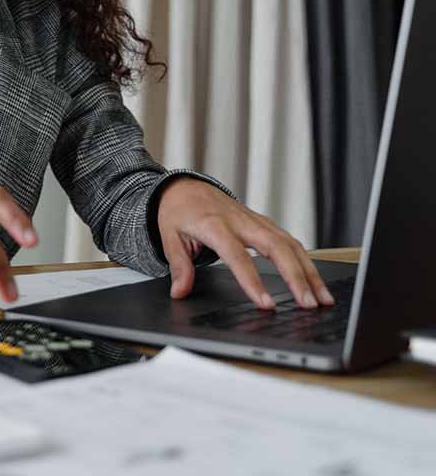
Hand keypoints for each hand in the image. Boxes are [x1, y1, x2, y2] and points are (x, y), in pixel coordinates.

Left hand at [156, 178, 334, 309]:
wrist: (184, 188)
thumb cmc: (177, 211)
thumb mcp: (169, 237)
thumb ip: (179, 265)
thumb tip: (180, 292)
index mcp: (215, 226)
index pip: (238, 257)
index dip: (252, 281)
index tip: (266, 304)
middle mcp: (240, 222)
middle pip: (276, 248)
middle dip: (296, 277)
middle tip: (308, 304)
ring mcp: (255, 221)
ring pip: (290, 244)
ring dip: (309, 272)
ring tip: (322, 299)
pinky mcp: (264, 223)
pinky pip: (289, 241)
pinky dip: (305, 261)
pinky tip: (315, 280)